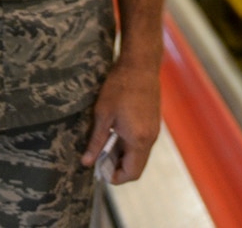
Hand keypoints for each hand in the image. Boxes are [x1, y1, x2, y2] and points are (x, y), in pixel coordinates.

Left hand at [81, 57, 161, 184]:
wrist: (140, 64)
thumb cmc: (120, 86)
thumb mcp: (103, 115)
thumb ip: (96, 141)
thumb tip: (87, 162)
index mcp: (139, 139)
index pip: (131, 173)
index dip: (114, 177)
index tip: (99, 170)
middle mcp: (150, 138)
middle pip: (136, 166)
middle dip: (118, 167)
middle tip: (99, 157)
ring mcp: (154, 130)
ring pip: (140, 154)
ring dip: (124, 155)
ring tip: (105, 142)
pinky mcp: (153, 121)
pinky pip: (143, 142)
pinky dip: (130, 144)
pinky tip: (116, 131)